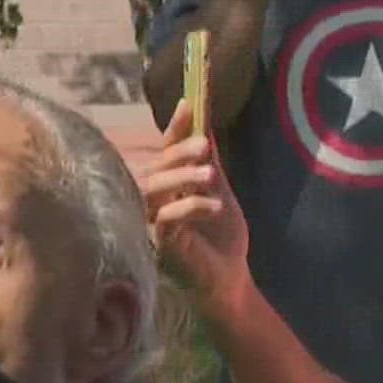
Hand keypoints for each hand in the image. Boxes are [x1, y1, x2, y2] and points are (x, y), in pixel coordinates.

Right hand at [142, 99, 253, 320]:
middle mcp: (156, 202)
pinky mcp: (158, 244)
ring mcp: (152, 223)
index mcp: (170, 186)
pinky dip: (189, 207)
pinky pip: (164, 218)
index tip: (190, 103)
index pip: (166, 150)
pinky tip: (212, 207)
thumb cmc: (221, 240)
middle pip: (156, 167)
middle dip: (179, 152)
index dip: (175, 127)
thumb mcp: (220, 193)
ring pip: (153, 189)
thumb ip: (210, 164)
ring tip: (210, 176)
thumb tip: (206, 128)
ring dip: (181, 177)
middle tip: (205, 147)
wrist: (230, 279)